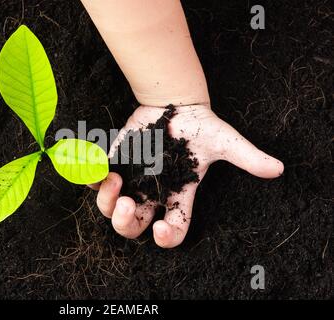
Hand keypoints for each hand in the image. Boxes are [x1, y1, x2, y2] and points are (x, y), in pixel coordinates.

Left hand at [89, 104, 283, 247]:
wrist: (175, 103)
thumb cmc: (200, 125)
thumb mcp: (223, 141)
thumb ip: (246, 156)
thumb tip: (277, 169)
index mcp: (177, 194)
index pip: (173, 227)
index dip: (166, 236)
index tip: (160, 227)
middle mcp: (152, 192)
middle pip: (134, 226)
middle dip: (126, 223)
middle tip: (127, 204)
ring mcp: (132, 179)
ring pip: (111, 208)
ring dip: (107, 203)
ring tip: (113, 182)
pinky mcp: (116, 162)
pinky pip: (97, 180)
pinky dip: (92, 179)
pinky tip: (97, 169)